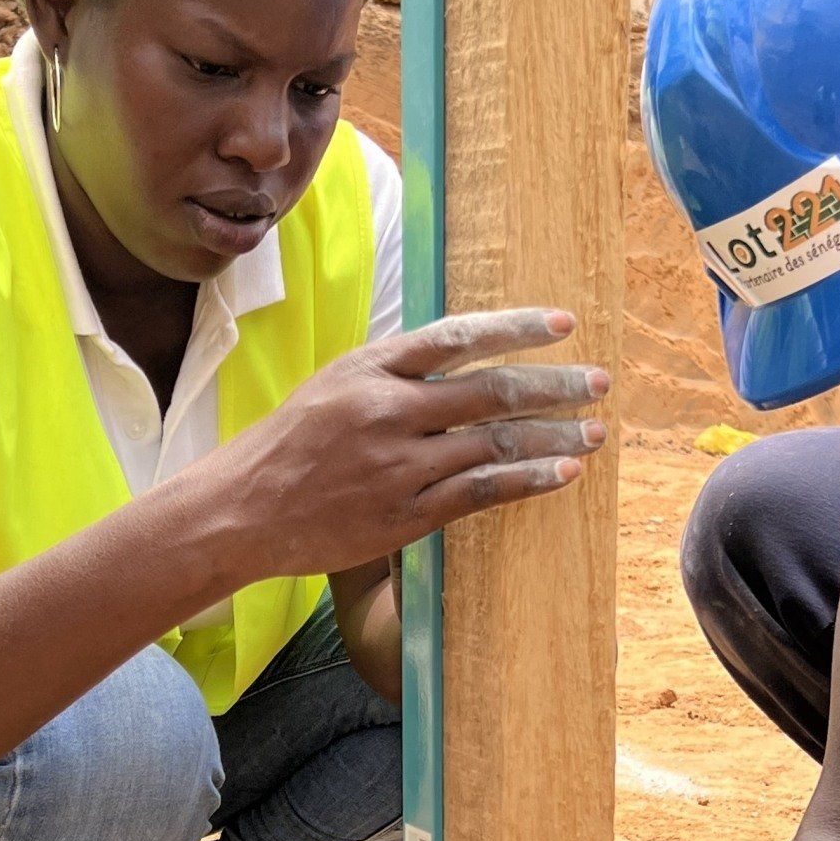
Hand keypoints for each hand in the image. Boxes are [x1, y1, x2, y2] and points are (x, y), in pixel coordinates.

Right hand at [223, 308, 608, 579]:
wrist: (241, 510)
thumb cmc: (286, 446)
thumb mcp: (333, 387)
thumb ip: (393, 374)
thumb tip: (458, 357)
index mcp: (370, 369)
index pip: (459, 337)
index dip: (517, 328)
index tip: (564, 325)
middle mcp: (389, 411)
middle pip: (491, 390)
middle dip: (555, 385)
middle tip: (598, 382)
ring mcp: (398, 465)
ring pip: (494, 443)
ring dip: (554, 435)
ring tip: (595, 431)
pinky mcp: (404, 515)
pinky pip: (481, 492)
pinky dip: (527, 479)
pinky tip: (563, 472)